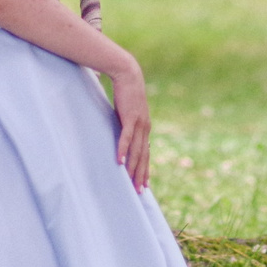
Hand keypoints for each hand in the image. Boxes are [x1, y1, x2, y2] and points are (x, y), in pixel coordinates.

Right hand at [108, 62, 150, 190]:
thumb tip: (121, 130)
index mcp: (145, 128)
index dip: (145, 169)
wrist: (128, 74)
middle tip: (139, 191)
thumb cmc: (126, 92)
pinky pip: (126, 138)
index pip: (146, 153)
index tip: (145, 183)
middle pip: (143, 156)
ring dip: (133, 168)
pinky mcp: (130, 118)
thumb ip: (125, 123)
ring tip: (130, 182)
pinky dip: (123, 150)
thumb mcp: (127, 112)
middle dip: (141, 174)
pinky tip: (120, 162)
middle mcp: (145, 128)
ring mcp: (139, 123)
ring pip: (136, 151)